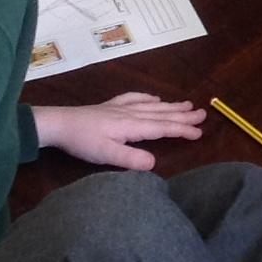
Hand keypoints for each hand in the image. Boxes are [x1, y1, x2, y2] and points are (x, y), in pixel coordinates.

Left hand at [34, 92, 207, 169]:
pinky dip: (148, 98)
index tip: (200, 132)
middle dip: (183, 115)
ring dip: (170, 106)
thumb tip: (155, 163)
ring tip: (187, 104)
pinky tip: (154, 97)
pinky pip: (134, 98)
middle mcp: (130, 113)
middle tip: (203, 112)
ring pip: (151, 105)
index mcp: (132, 126)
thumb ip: (130, 159)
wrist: (58, 123)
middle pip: (161, 114)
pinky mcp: (110, 107)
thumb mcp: (106, 154)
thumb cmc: (82, 141)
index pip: (163, 128)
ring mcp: (120, 108)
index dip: (182, 130)